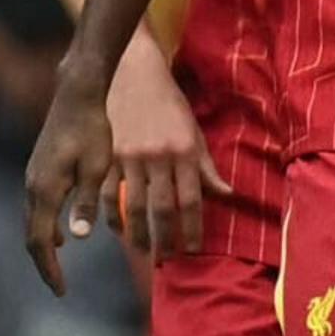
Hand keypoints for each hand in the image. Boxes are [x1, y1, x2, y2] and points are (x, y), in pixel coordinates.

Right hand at [23, 70, 118, 294]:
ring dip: (43, 244)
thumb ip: (86, 202)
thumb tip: (73, 238)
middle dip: (43, 263)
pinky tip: (61, 230)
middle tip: (59, 285)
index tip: (61, 290)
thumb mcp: (98, 168)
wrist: (78, 97)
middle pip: (31, 236)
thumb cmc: (94, 131)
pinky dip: (46, 225)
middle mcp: (32, 187)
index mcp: (46, 190)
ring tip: (58, 264)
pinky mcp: (38, 170)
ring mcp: (32, 177)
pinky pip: (38, 207)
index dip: (49, 268)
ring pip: (32, 221)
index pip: (39, 242)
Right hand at [105, 34, 223, 257]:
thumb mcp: (193, 132)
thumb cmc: (169, 105)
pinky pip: (107, 192)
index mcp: (183, 152)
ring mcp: (129, 158)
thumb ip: (207, 167)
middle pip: (161, 208)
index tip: (192, 249)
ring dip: (137, 233)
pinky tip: (117, 230)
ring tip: (143, 252)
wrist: (132, 76)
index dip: (192, 228)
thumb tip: (228, 195)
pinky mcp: (107, 156)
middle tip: (167, 259)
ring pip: (132, 205)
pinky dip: (110, 214)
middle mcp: (157, 157)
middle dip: (164, 238)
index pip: (191, 200)